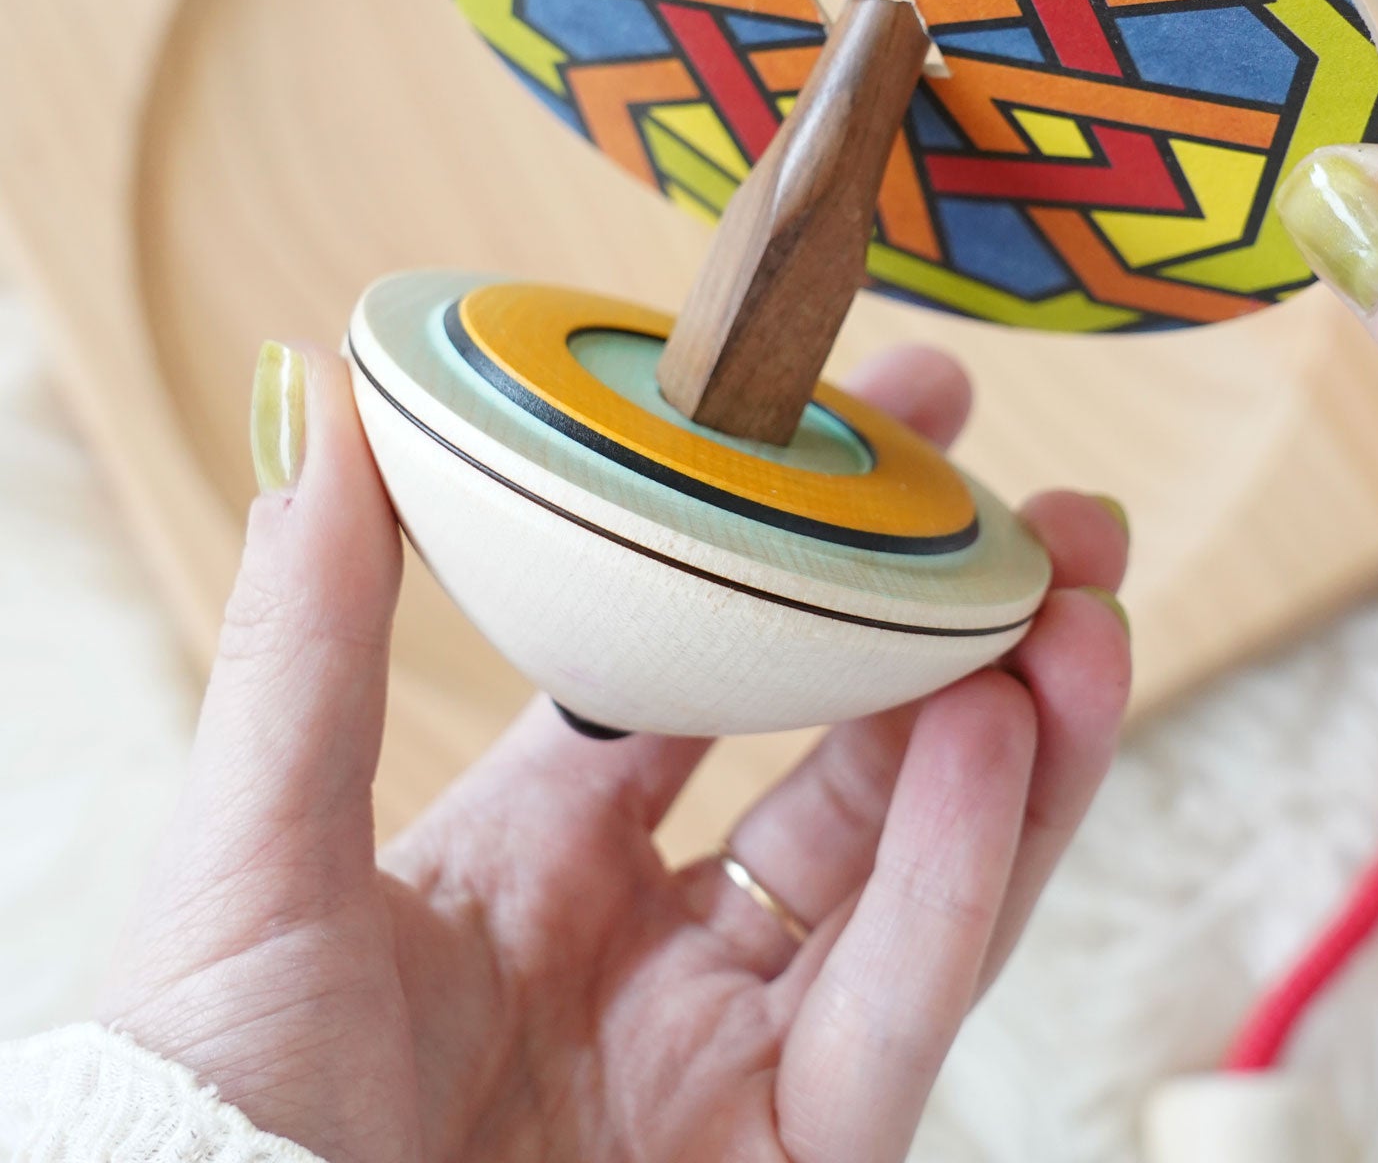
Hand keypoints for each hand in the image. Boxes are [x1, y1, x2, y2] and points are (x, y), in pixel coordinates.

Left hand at [96, 342, 1129, 1162]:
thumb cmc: (193, 1109)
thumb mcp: (254, 841)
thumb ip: (311, 628)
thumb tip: (334, 394)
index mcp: (539, 858)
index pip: (716, 675)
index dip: (810, 555)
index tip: (896, 427)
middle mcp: (652, 954)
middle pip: (860, 769)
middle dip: (972, 644)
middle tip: (1063, 525)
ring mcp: (726, 1066)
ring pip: (919, 884)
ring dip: (1018, 744)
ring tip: (1076, 611)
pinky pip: (889, 1018)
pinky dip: (957, 880)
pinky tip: (998, 744)